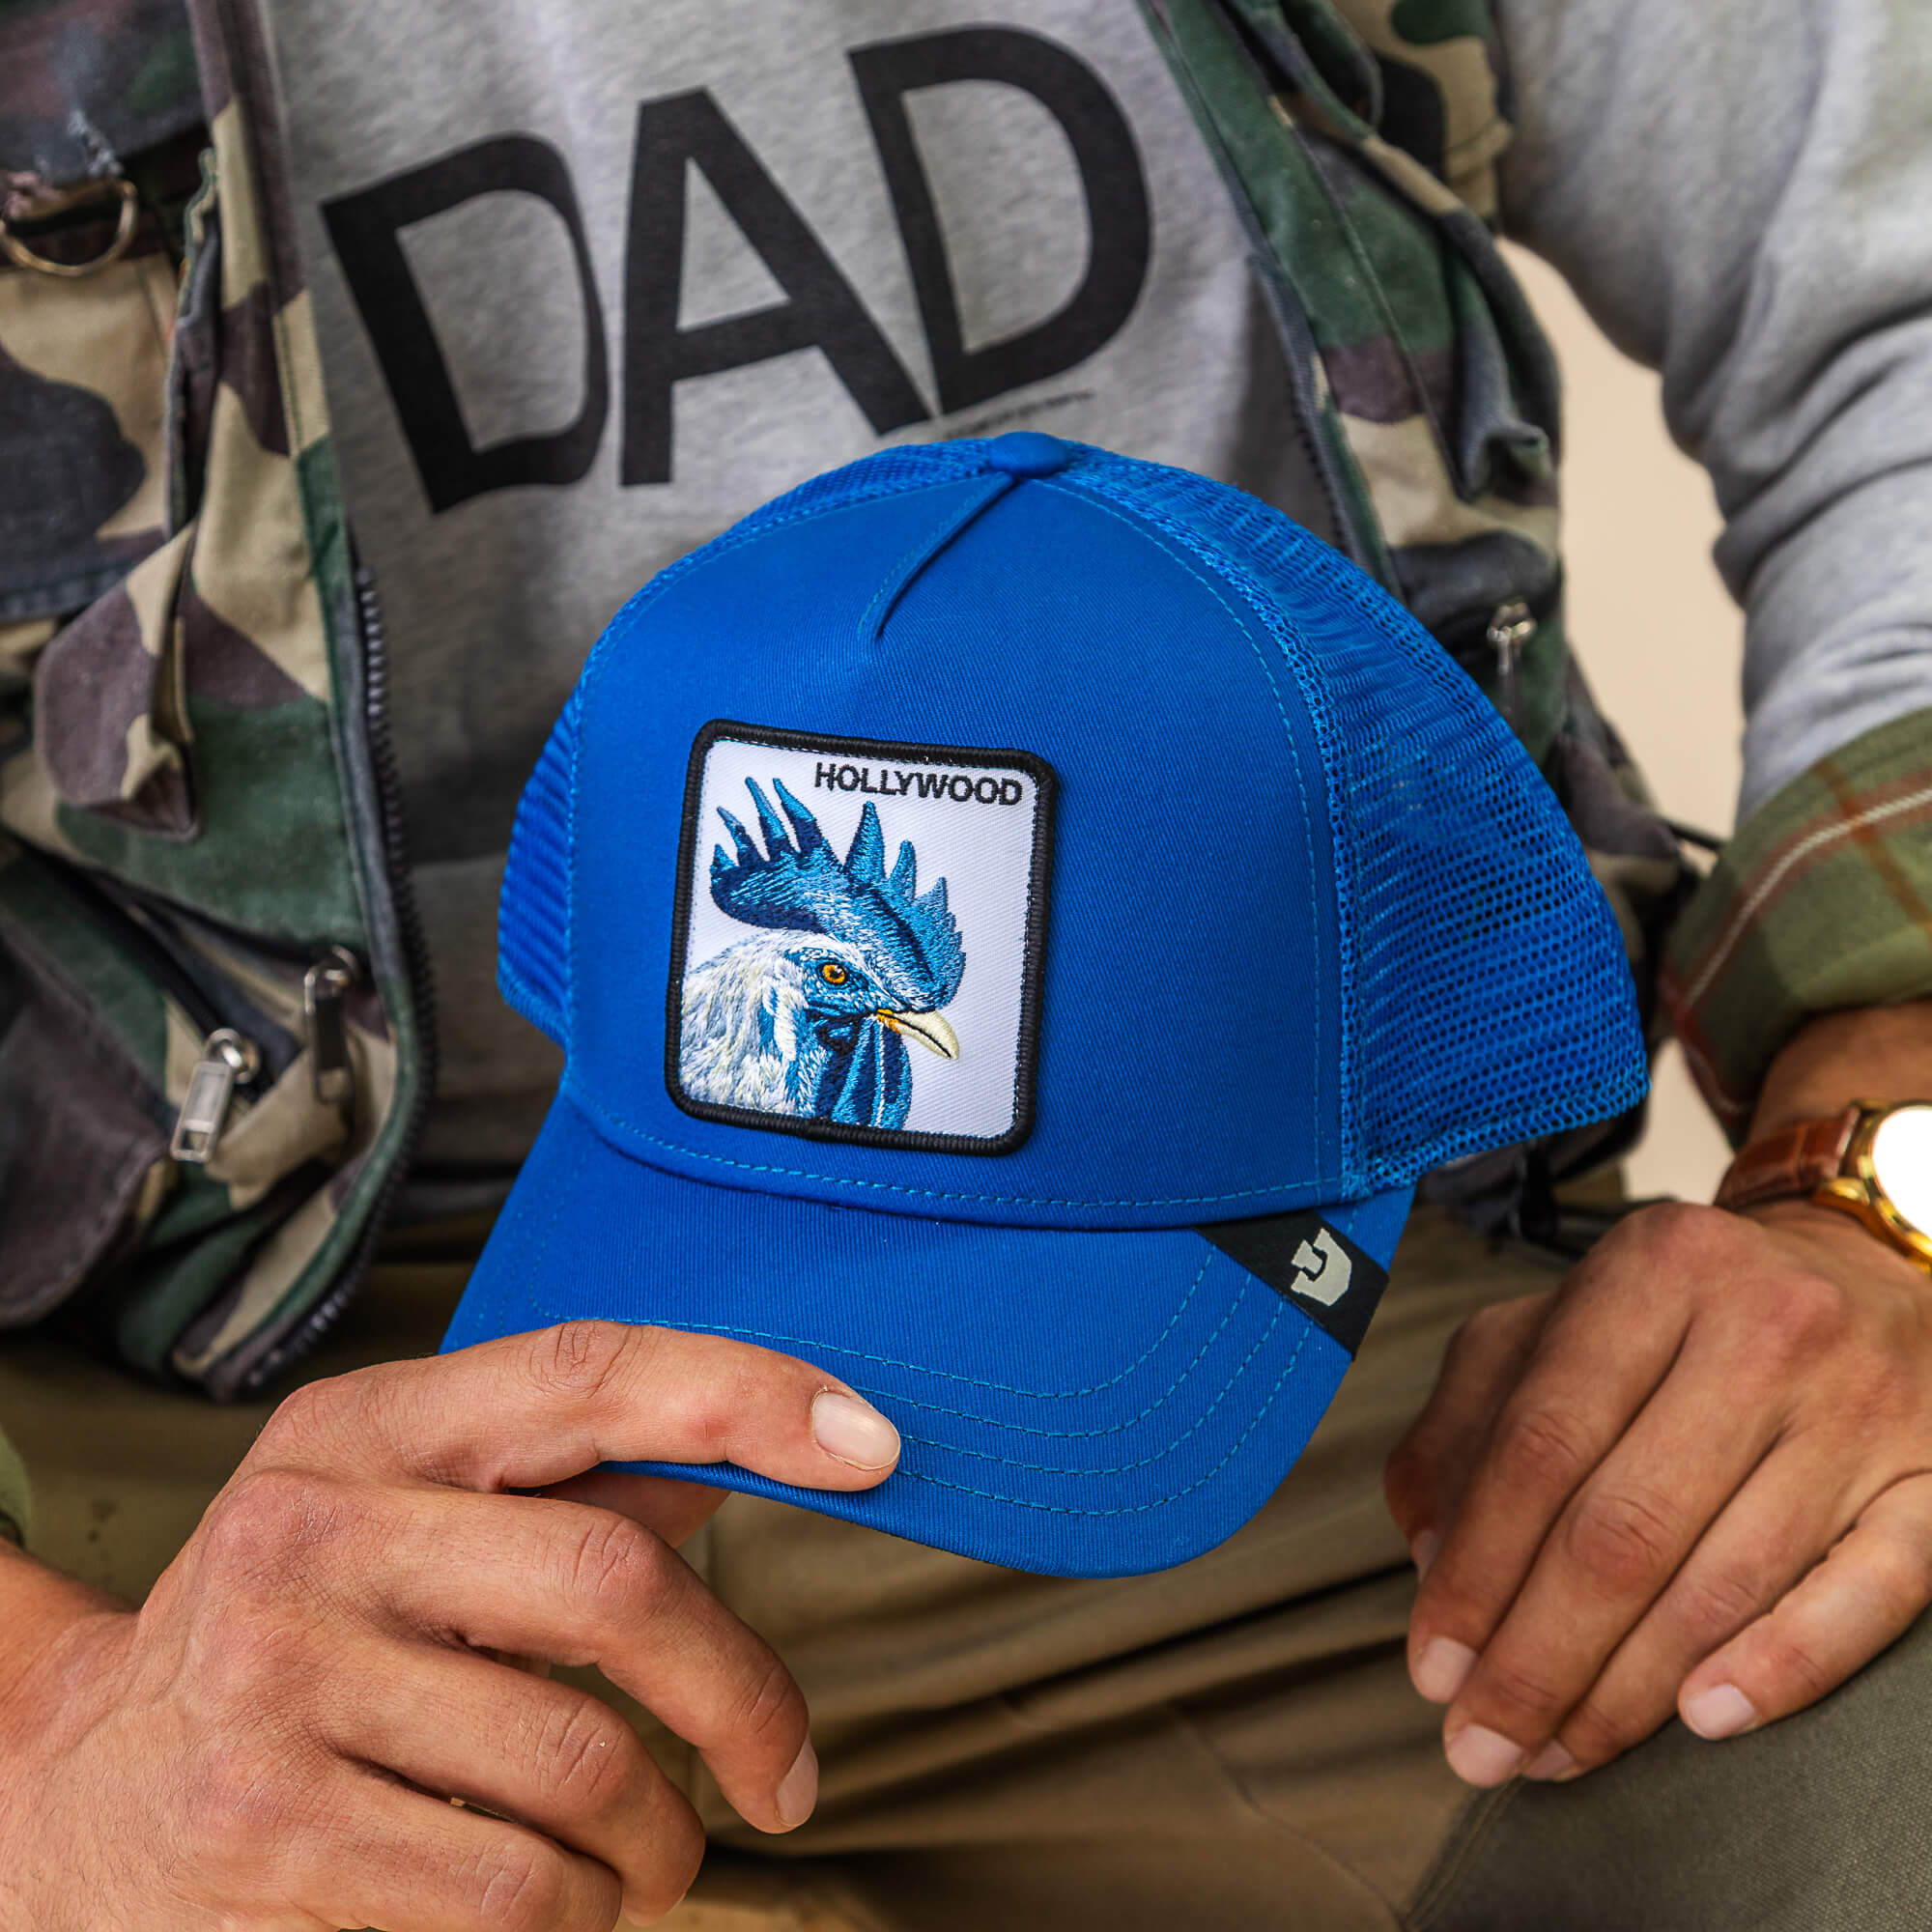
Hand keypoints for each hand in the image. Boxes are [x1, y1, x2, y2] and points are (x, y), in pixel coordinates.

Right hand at [0, 1322, 900, 1929]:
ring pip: (582, 1762)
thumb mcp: (398, 1517)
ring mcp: (278, 1679)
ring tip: (656, 1855)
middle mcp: (316, 1527)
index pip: (590, 1371)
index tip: (872, 1442)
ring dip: (661, 1835)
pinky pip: (512, 1891)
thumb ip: (563, 1487)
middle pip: (614, 1583)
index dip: (746, 1394)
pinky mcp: (267, 1831)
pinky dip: (583, 1916)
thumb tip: (748, 1457)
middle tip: (786, 1773)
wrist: (69, 1798)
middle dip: (741, 1694)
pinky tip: (572, 1907)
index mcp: (370, 1427)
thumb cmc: (295, 1636)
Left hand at [1385, 1198, 1931, 1785]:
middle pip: (1624, 1527)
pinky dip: (1780, 1666)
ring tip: (1558, 1749)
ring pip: (1725, 1578)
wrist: (1861, 1272)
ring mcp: (1862, 1405)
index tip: (1434, 1665)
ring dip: (1627, 1690)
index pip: (1539, 1443)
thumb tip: (1431, 1557)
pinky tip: (1703, 1718)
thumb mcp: (1556, 1323)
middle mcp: (1763, 1326)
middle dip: (1538, 1657)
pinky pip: (1865, 1595)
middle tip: (1483, 1743)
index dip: (1478, 1569)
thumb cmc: (1683, 1317)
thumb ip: (1469, 1422)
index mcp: (1651, 1272)